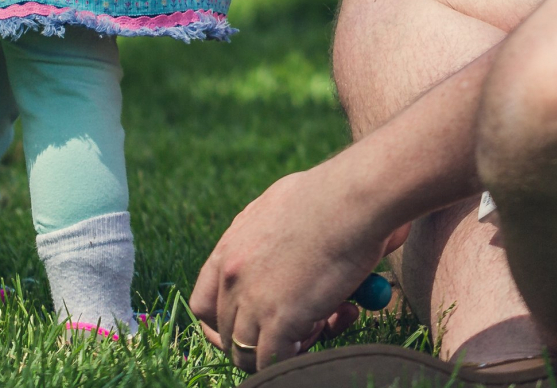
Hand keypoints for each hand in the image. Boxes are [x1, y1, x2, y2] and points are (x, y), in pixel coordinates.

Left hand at [190, 165, 395, 370]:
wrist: (352, 198)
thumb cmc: (331, 195)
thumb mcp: (280, 210)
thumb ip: (270, 238)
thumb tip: (288, 260)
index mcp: (229, 248)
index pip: (203, 304)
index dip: (224, 324)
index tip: (249, 328)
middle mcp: (232, 276)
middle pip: (227, 332)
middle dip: (263, 336)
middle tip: (305, 321)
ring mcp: (252, 300)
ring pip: (249, 352)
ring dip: (285, 346)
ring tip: (324, 318)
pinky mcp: (279, 320)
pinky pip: (275, 360)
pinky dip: (300, 354)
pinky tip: (333, 319)